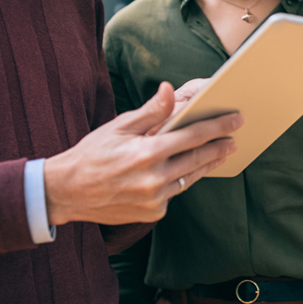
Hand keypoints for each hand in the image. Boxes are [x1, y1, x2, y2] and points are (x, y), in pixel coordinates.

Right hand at [43, 82, 240, 225]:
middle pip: (197, 160)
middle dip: (219, 147)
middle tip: (235, 137)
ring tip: (220, 154)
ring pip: (189, 179)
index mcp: (146, 153)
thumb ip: (150, 111)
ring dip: (206, 165)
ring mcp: (153, 200)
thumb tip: (170, 90)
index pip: (192, 136)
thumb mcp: (118, 127)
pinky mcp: (151, 213)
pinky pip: (173, 194)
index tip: (235, 119)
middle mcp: (153, 179)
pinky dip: (180, 181)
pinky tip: (188, 171)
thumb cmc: (92, 154)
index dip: (217, 127)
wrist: (66, 192)